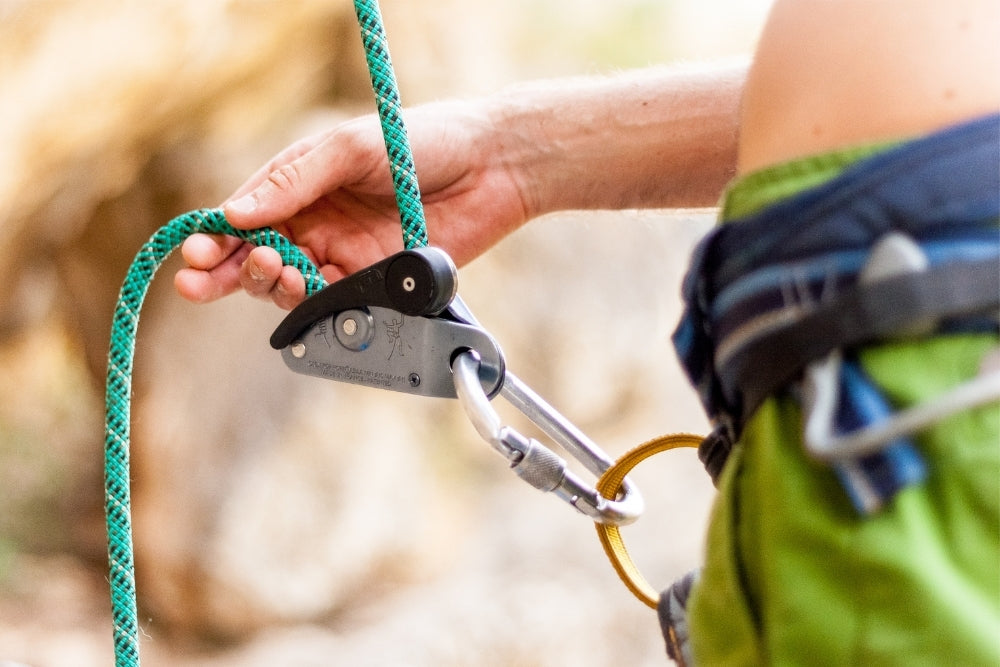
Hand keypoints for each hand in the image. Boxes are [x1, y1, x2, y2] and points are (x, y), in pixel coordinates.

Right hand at [174, 100, 531, 308]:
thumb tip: (234, 213)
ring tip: (273, 271)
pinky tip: (305, 293)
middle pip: (257, 257)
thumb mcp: (349, 148)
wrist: (491, 168)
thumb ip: (294, 181)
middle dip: (226, 272)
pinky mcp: (376, 282)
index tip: (195, 254)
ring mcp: (345, 255)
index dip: (215, 238)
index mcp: (303, 184)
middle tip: (203, 282)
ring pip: (290, 286)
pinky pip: (335, 303)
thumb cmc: (422, 141)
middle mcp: (318, 223)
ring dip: (269, 286)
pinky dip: (314, 305)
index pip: (245, 216)